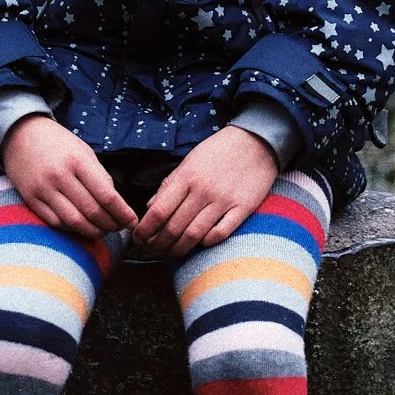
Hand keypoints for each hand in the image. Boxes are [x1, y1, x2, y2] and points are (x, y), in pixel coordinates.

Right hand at [0, 117, 137, 239]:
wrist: (20, 134)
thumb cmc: (58, 142)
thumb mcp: (83, 150)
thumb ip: (99, 175)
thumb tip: (115, 203)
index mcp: (78, 161)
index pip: (106, 195)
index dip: (122, 212)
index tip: (132, 221)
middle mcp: (60, 176)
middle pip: (92, 211)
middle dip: (110, 224)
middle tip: (119, 228)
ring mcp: (43, 189)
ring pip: (74, 221)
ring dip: (93, 231)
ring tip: (103, 231)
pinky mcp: (31, 199)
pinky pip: (55, 222)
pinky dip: (72, 229)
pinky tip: (81, 228)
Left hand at [132, 126, 278, 258]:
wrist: (256, 141)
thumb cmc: (219, 150)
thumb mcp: (190, 160)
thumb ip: (170, 184)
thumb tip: (150, 207)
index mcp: (187, 176)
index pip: (158, 211)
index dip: (144, 229)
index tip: (138, 238)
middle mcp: (203, 190)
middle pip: (174, 228)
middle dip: (158, 245)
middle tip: (152, 250)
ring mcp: (224, 201)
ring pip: (194, 235)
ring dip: (178, 249)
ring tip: (170, 253)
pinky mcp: (243, 208)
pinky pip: (220, 233)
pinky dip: (206, 243)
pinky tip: (199, 243)